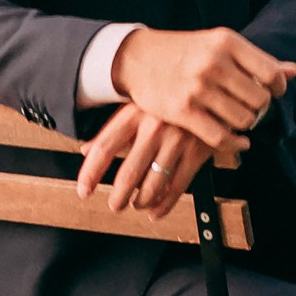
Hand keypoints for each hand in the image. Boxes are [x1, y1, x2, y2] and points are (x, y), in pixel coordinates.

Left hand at [75, 104, 215, 215]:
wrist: (211, 86)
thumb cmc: (169, 95)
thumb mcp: (138, 105)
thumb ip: (111, 129)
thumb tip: (86, 150)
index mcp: (134, 113)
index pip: (105, 147)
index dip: (91, 173)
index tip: (84, 190)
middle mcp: (154, 127)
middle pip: (128, 173)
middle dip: (118, 196)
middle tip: (114, 204)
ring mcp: (177, 140)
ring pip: (153, 185)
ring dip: (141, 201)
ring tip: (136, 204)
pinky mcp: (198, 151)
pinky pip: (178, 186)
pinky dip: (165, 204)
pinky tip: (157, 209)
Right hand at [109, 27, 294, 154]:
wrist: (137, 58)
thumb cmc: (184, 51)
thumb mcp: (219, 45)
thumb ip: (256, 60)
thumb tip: (293, 71)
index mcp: (226, 42)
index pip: (271, 74)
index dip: (277, 89)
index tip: (271, 93)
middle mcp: (213, 63)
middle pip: (260, 100)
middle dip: (260, 109)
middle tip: (251, 109)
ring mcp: (197, 88)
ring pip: (244, 120)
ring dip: (245, 125)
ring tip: (238, 120)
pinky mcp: (182, 111)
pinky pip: (220, 137)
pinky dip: (234, 144)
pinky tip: (236, 141)